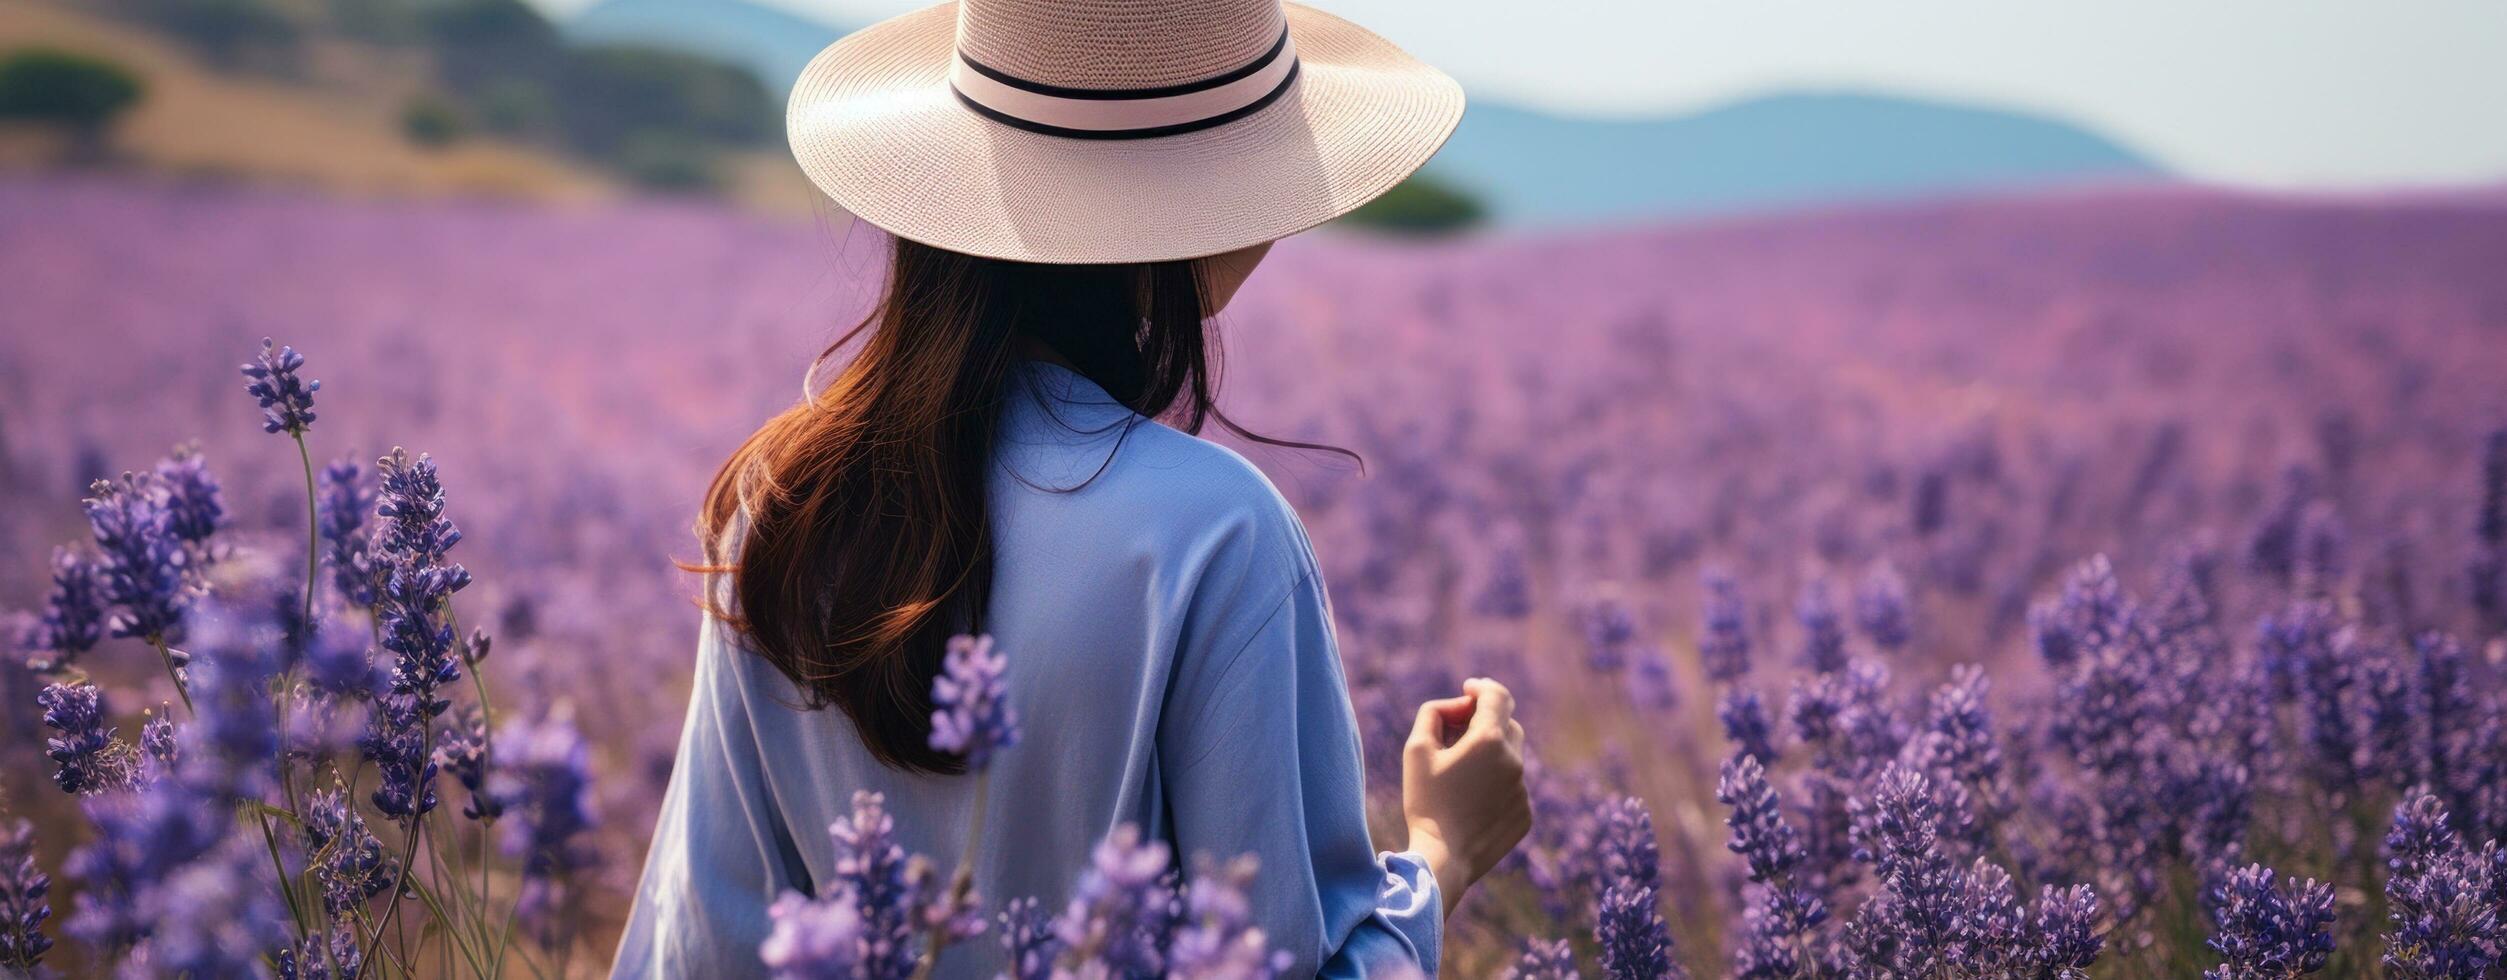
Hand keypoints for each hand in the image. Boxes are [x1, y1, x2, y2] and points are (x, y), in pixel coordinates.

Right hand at [1401, 676, 1530, 915]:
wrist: (1442, 858)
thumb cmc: (1425, 801)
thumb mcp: (1416, 749)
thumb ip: (1436, 712)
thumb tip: (1461, 705)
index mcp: (1489, 740)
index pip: (1497, 696)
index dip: (1482, 687)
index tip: (1469, 690)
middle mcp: (1514, 761)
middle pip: (1507, 725)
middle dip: (1485, 723)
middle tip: (1456, 736)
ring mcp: (1523, 790)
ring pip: (1511, 758)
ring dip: (1490, 757)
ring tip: (1460, 778)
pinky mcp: (1525, 814)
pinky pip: (1513, 788)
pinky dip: (1496, 785)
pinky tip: (1471, 803)